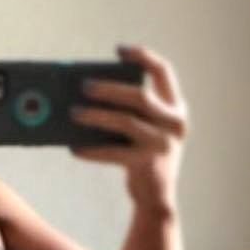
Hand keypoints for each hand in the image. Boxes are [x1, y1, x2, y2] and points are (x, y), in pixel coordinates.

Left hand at [69, 44, 188, 211]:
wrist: (157, 199)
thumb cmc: (143, 157)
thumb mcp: (144, 131)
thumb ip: (128, 112)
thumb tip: (86, 96)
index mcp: (176, 109)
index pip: (164, 72)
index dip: (143, 57)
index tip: (118, 50)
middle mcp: (174, 124)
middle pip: (140, 96)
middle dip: (110, 89)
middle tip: (84, 85)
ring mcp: (163, 145)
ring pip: (125, 121)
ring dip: (96, 116)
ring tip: (73, 113)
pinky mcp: (147, 164)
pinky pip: (113, 152)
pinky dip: (92, 149)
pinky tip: (74, 147)